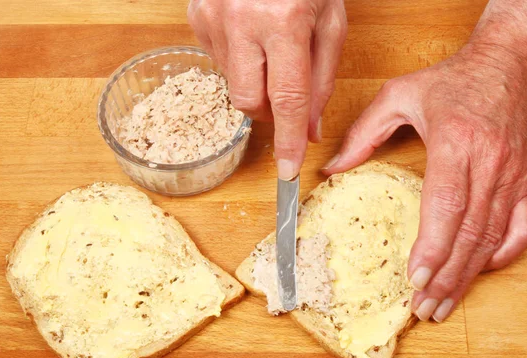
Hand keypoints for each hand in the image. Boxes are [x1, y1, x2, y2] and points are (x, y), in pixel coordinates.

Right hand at [188, 0, 346, 179]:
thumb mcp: (330, 21)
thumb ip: (322, 80)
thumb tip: (311, 130)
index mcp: (285, 21)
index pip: (287, 98)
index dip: (289, 139)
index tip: (287, 172)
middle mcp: (242, 21)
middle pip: (250, 101)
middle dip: (269, 111)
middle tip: (285, 94)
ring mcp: (212, 18)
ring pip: (232, 84)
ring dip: (254, 80)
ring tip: (268, 46)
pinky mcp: (196, 16)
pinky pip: (217, 61)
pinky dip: (237, 59)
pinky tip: (249, 33)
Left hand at [323, 43, 526, 321]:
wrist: (509, 63)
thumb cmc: (453, 79)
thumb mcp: (398, 95)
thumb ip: (363, 134)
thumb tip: (331, 168)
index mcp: (456, 141)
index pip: (446, 204)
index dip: (433, 246)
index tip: (416, 278)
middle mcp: (489, 162)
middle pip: (469, 231)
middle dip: (446, 276)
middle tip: (425, 307)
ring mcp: (512, 174)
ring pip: (493, 236)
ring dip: (469, 274)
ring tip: (445, 302)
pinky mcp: (526, 180)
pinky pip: (522, 226)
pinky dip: (503, 252)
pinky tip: (482, 269)